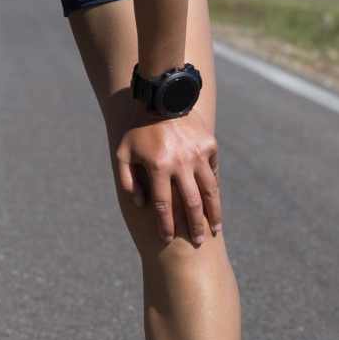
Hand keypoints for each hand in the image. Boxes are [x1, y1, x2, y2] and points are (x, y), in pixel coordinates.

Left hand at [113, 108, 220, 245]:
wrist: (162, 96)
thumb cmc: (138, 129)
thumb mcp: (123, 153)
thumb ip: (128, 180)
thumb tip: (140, 203)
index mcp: (158, 167)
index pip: (163, 205)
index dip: (165, 225)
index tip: (166, 239)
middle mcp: (180, 163)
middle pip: (190, 204)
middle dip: (194, 227)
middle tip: (198, 243)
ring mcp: (198, 155)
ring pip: (209, 190)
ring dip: (213, 212)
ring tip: (215, 228)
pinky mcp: (209, 145)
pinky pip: (213, 172)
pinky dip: (214, 188)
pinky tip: (215, 203)